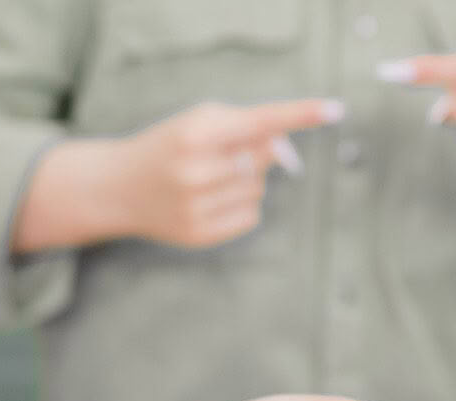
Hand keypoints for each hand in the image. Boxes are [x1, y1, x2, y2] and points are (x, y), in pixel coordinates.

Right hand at [15, 99, 343, 251]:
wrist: (119, 188)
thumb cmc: (171, 145)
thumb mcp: (199, 122)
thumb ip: (247, 127)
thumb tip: (288, 154)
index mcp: (194, 133)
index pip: (258, 121)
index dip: (299, 114)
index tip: (336, 109)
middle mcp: (194, 171)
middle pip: (263, 158)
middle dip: (253, 153)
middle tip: (218, 155)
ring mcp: (196, 207)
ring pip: (259, 189)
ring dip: (245, 181)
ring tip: (207, 180)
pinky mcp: (200, 235)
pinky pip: (252, 216)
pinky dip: (241, 206)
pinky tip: (209, 201)